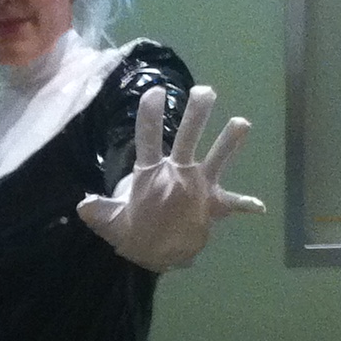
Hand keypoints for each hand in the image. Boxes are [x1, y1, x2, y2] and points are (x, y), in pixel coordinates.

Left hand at [77, 84, 264, 272]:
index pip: (148, 138)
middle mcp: (177, 171)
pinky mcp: (211, 205)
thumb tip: (82, 206)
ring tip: (242, 123)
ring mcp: (197, 186)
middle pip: (187, 138)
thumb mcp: (112, 224)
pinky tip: (259, 207)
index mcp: (151, 172)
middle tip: (205, 90)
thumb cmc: (134, 231)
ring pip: (216, 159)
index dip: (150, 116)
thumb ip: (100, 213)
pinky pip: (233, 203)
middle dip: (196, 115)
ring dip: (228, 142)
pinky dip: (246, 205)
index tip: (155, 91)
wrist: (156, 250)